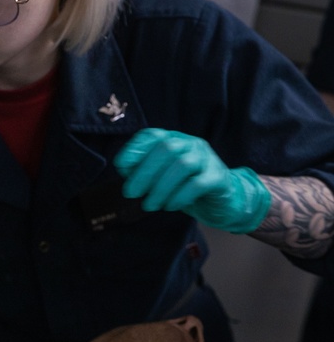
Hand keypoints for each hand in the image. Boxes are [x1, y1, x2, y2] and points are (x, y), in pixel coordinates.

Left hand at [114, 128, 270, 233]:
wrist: (221, 200)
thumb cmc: (184, 187)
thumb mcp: (160, 177)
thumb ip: (142, 169)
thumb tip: (124, 168)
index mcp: (174, 140)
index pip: (152, 135)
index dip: (134, 148)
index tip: (121, 166)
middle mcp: (191, 144)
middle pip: (166, 148)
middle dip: (144, 173)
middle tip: (131, 193)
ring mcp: (207, 158)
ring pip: (182, 165)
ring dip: (160, 187)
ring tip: (149, 204)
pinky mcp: (218, 177)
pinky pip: (198, 183)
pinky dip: (180, 196)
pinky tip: (170, 206)